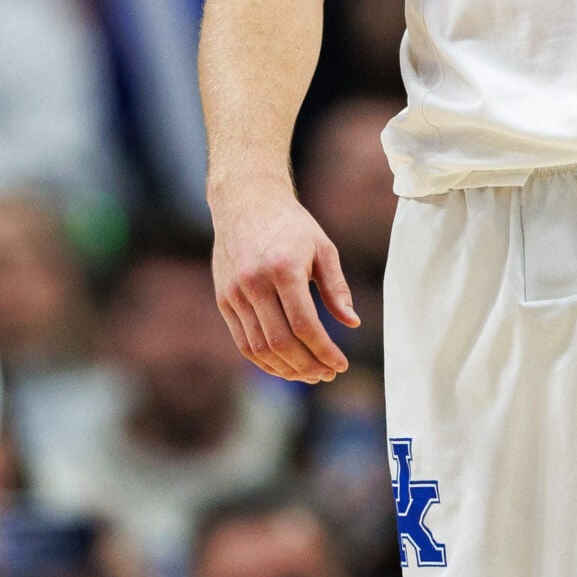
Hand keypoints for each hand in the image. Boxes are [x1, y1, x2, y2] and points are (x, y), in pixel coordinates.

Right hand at [210, 177, 359, 383]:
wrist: (245, 202)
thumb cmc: (291, 224)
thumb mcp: (322, 248)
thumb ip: (336, 288)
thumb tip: (352, 323)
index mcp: (283, 268)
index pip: (304, 325)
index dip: (324, 351)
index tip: (341, 364)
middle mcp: (254, 282)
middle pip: (281, 342)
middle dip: (308, 365)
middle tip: (327, 373)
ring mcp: (234, 293)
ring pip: (260, 348)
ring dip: (286, 369)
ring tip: (309, 374)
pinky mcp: (224, 300)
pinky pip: (243, 342)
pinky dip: (264, 360)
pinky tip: (284, 365)